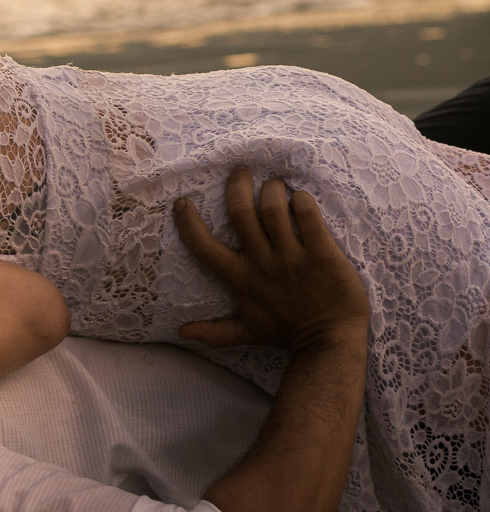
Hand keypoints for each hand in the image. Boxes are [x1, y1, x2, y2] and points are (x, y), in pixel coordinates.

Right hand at [174, 166, 368, 352]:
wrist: (329, 340)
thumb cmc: (288, 333)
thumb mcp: (247, 333)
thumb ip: (214, 331)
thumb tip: (181, 334)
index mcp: (242, 279)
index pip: (206, 249)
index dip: (190, 224)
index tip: (182, 203)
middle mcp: (264, 264)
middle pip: (242, 215)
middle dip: (237, 187)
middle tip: (241, 171)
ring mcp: (293, 258)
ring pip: (274, 209)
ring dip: (272, 189)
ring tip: (274, 184)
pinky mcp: (323, 253)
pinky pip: (309, 217)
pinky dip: (303, 201)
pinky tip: (301, 198)